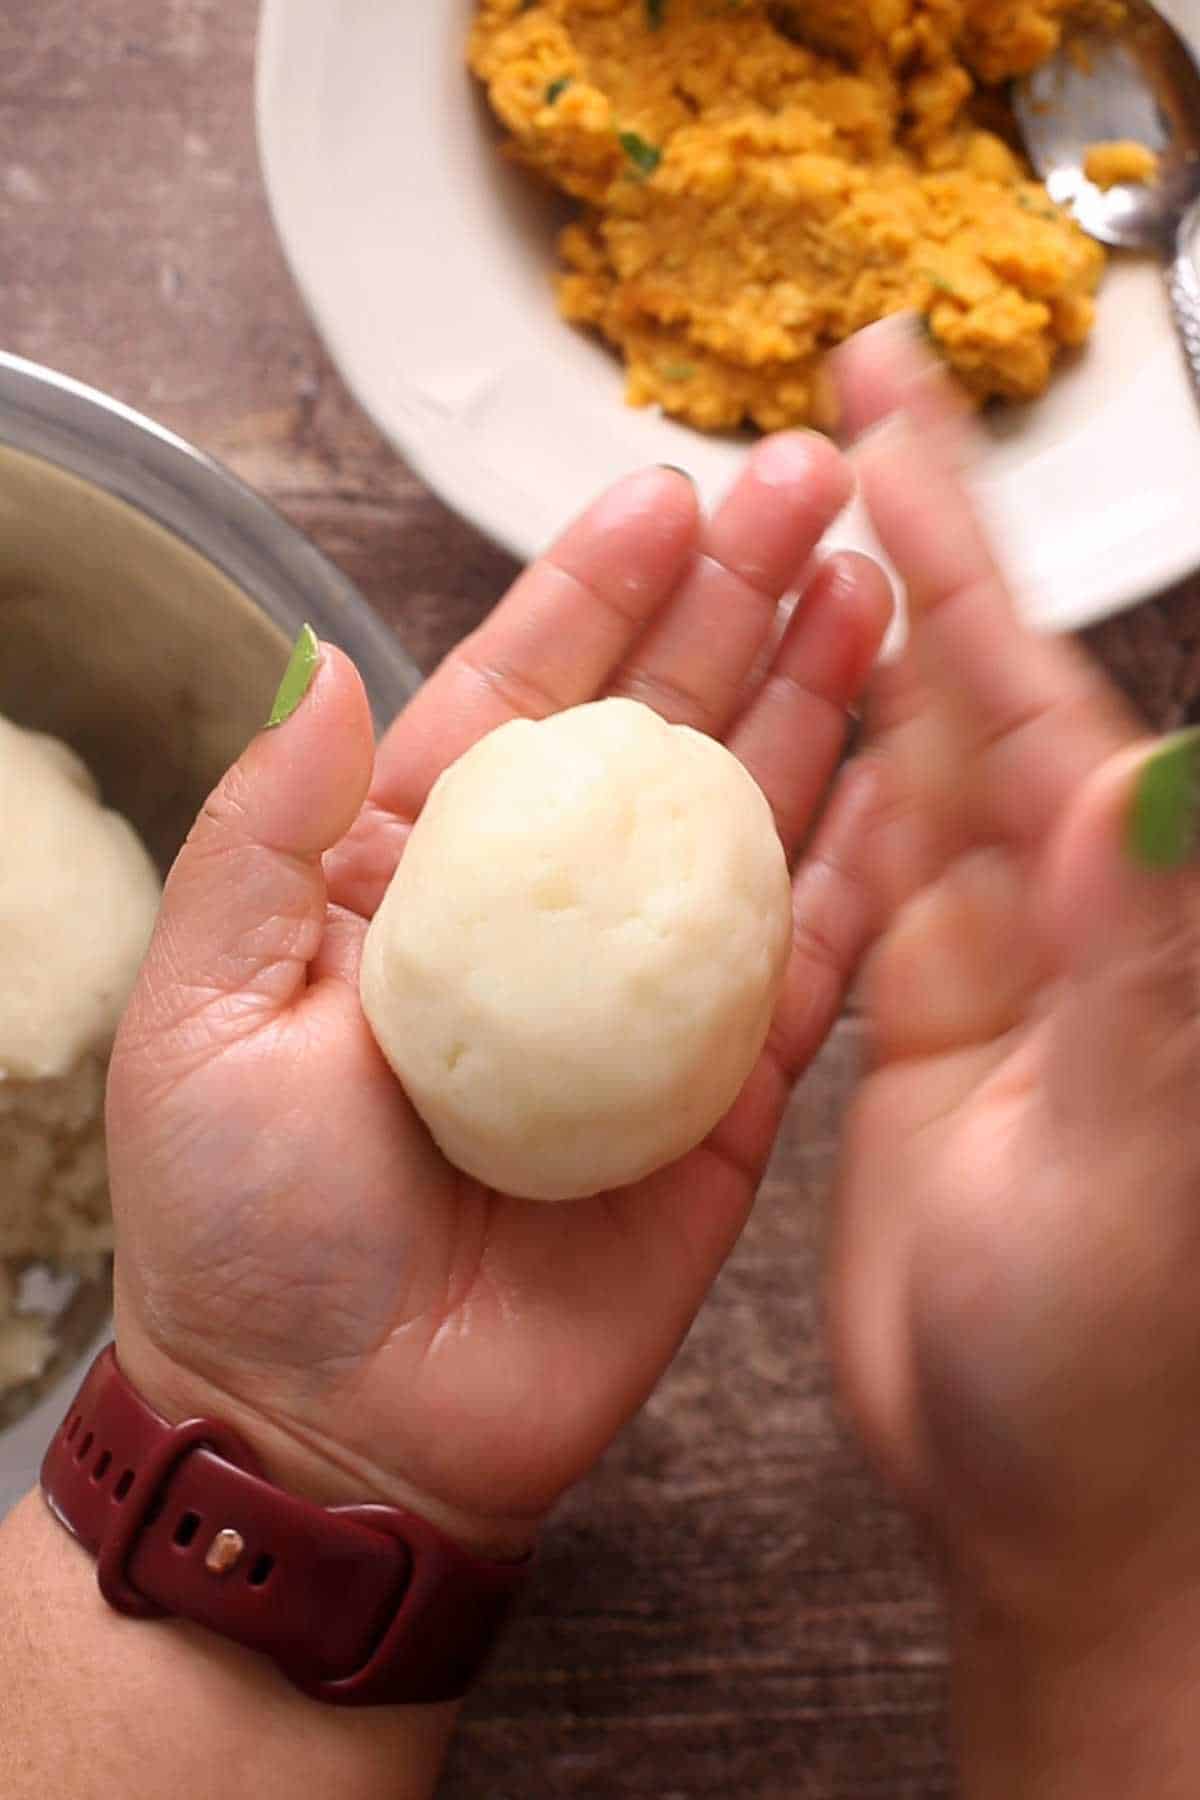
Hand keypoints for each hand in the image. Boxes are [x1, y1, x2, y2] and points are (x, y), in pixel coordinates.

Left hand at [107, 440, 890, 1558]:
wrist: (333, 1431)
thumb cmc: (243, 1226)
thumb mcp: (202, 1006)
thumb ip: (263, 829)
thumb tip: (316, 662)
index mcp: (414, 874)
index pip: (518, 694)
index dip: (595, 590)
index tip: (667, 492)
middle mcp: (542, 919)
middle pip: (654, 732)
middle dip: (731, 605)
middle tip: (808, 492)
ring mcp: (645, 1005)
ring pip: (747, 826)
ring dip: (811, 707)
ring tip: (869, 595)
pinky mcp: (726, 1099)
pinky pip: (807, 969)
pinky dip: (860, 872)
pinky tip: (900, 772)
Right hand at [829, 323, 1199, 1789]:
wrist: (1048, 1493)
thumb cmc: (1108, 1365)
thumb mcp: (1140, 1163)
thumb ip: (1152, 968)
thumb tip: (1157, 775)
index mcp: (1106, 909)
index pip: (1018, 685)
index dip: (953, 542)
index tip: (892, 414)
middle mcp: (1048, 910)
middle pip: (956, 683)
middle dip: (894, 537)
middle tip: (827, 402)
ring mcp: (972, 959)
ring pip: (893, 756)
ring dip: (838, 638)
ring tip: (766, 525)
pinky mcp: (900, 1020)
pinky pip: (839, 869)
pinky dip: (798, 779)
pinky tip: (751, 716)